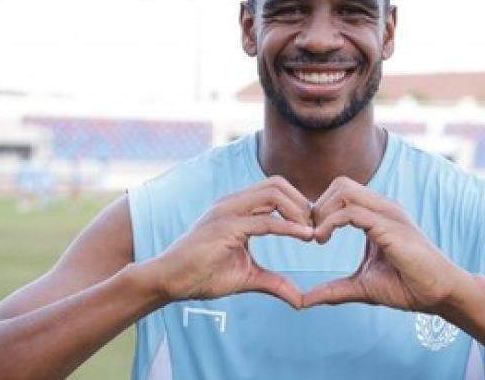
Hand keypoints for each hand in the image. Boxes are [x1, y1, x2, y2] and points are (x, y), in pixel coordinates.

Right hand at [149, 176, 314, 307]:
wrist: (169, 280)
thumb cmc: (202, 275)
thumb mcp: (248, 277)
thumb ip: (274, 282)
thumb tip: (299, 300)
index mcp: (236, 207)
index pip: (274, 189)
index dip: (298, 204)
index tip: (313, 227)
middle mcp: (232, 202)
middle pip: (277, 183)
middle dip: (301, 202)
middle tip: (315, 226)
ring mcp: (227, 211)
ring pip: (273, 193)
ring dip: (298, 210)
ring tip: (310, 232)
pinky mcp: (225, 226)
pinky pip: (265, 221)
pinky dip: (288, 227)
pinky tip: (303, 237)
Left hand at [302, 176, 467, 311]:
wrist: (438, 294)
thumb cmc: (407, 287)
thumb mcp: (361, 286)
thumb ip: (334, 289)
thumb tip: (304, 301)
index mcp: (378, 215)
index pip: (342, 193)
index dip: (320, 210)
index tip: (311, 236)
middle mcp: (383, 208)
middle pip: (340, 183)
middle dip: (318, 206)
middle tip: (311, 235)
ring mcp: (388, 213)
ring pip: (344, 189)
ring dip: (322, 211)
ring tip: (317, 238)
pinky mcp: (389, 226)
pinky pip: (352, 211)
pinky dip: (330, 222)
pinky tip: (323, 240)